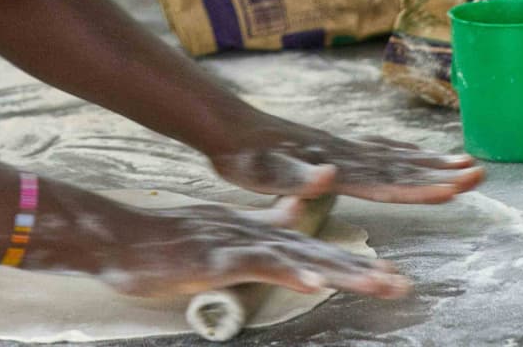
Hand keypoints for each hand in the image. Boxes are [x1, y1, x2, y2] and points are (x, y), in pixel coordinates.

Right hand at [69, 192, 410, 300]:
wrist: (119, 238)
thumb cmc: (164, 247)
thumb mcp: (220, 245)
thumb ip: (255, 240)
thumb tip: (288, 236)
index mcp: (258, 236)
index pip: (314, 251)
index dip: (352, 264)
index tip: (390, 277)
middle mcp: (256, 235)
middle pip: (318, 254)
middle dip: (362, 271)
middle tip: (403, 286)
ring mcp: (239, 243)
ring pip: (300, 256)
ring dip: (341, 271)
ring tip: (379, 284)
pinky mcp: (218, 255)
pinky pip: (259, 264)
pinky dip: (289, 270)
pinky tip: (315, 281)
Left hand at [204, 116, 485, 204]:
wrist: (229, 128)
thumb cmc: (246, 160)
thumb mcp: (267, 175)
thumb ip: (300, 178)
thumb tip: (331, 173)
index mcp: (338, 168)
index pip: (390, 181)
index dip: (425, 186)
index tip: (458, 186)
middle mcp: (348, 155)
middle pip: (404, 166)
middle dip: (444, 172)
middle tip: (482, 174)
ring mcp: (343, 148)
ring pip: (397, 156)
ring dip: (432, 162)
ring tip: (466, 162)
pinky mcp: (334, 146)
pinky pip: (380, 150)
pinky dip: (404, 153)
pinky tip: (415, 154)